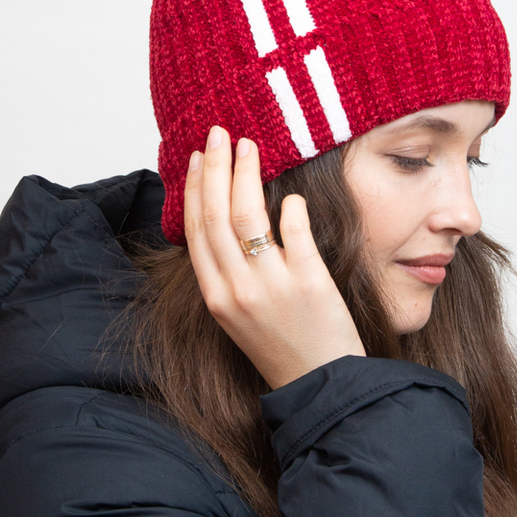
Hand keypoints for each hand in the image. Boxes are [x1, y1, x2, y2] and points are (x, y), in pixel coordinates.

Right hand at [183, 126, 365, 389]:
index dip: (195, 188)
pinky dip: (290, 206)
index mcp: (216, 296)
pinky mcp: (309, 283)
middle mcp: (237, 290)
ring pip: (247, 216)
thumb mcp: (238, 311)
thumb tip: (225, 214)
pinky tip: (291, 194)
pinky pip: (294, 231)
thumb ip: (228, 268)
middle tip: (220, 134)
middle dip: (216, 167)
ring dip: (246, 174)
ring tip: (250, 146)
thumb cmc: (280, 342)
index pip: (196, 230)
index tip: (200, 157)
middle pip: (216, 215)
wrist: (321, 382)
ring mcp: (272, 286)